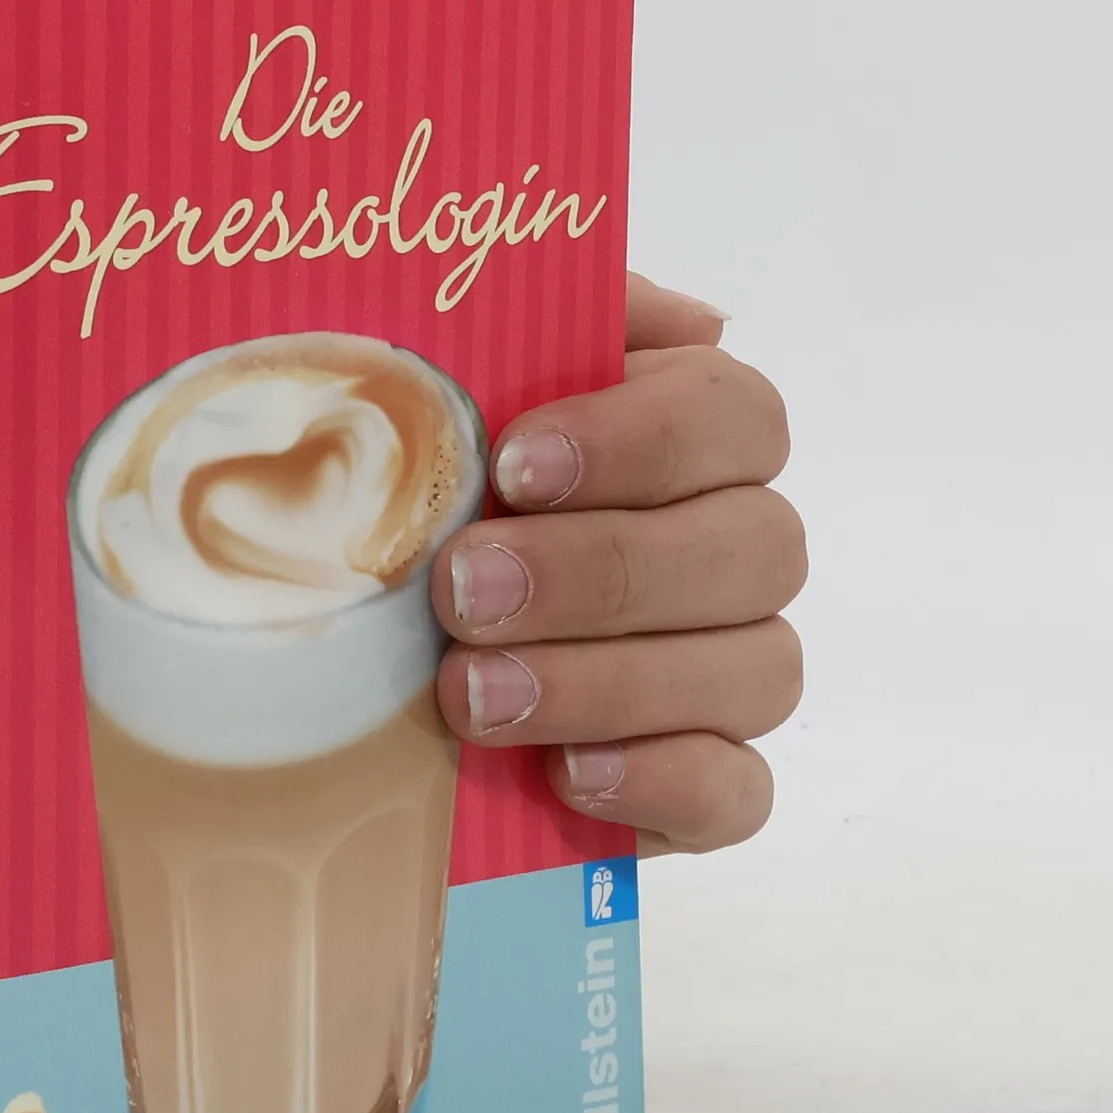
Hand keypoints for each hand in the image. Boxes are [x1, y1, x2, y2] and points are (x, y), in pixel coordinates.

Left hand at [431, 275, 804, 856]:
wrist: (355, 674)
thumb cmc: (410, 509)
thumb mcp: (433, 393)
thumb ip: (534, 321)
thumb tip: (688, 318)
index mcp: (687, 441)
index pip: (736, 415)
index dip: (641, 439)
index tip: (516, 467)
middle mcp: (733, 552)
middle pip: (756, 547)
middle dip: (604, 572)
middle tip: (463, 592)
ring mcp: (729, 676)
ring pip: (757, 671)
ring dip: (609, 682)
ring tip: (471, 695)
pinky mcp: (702, 789)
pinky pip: (740, 795)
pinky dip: (662, 783)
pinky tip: (566, 774)